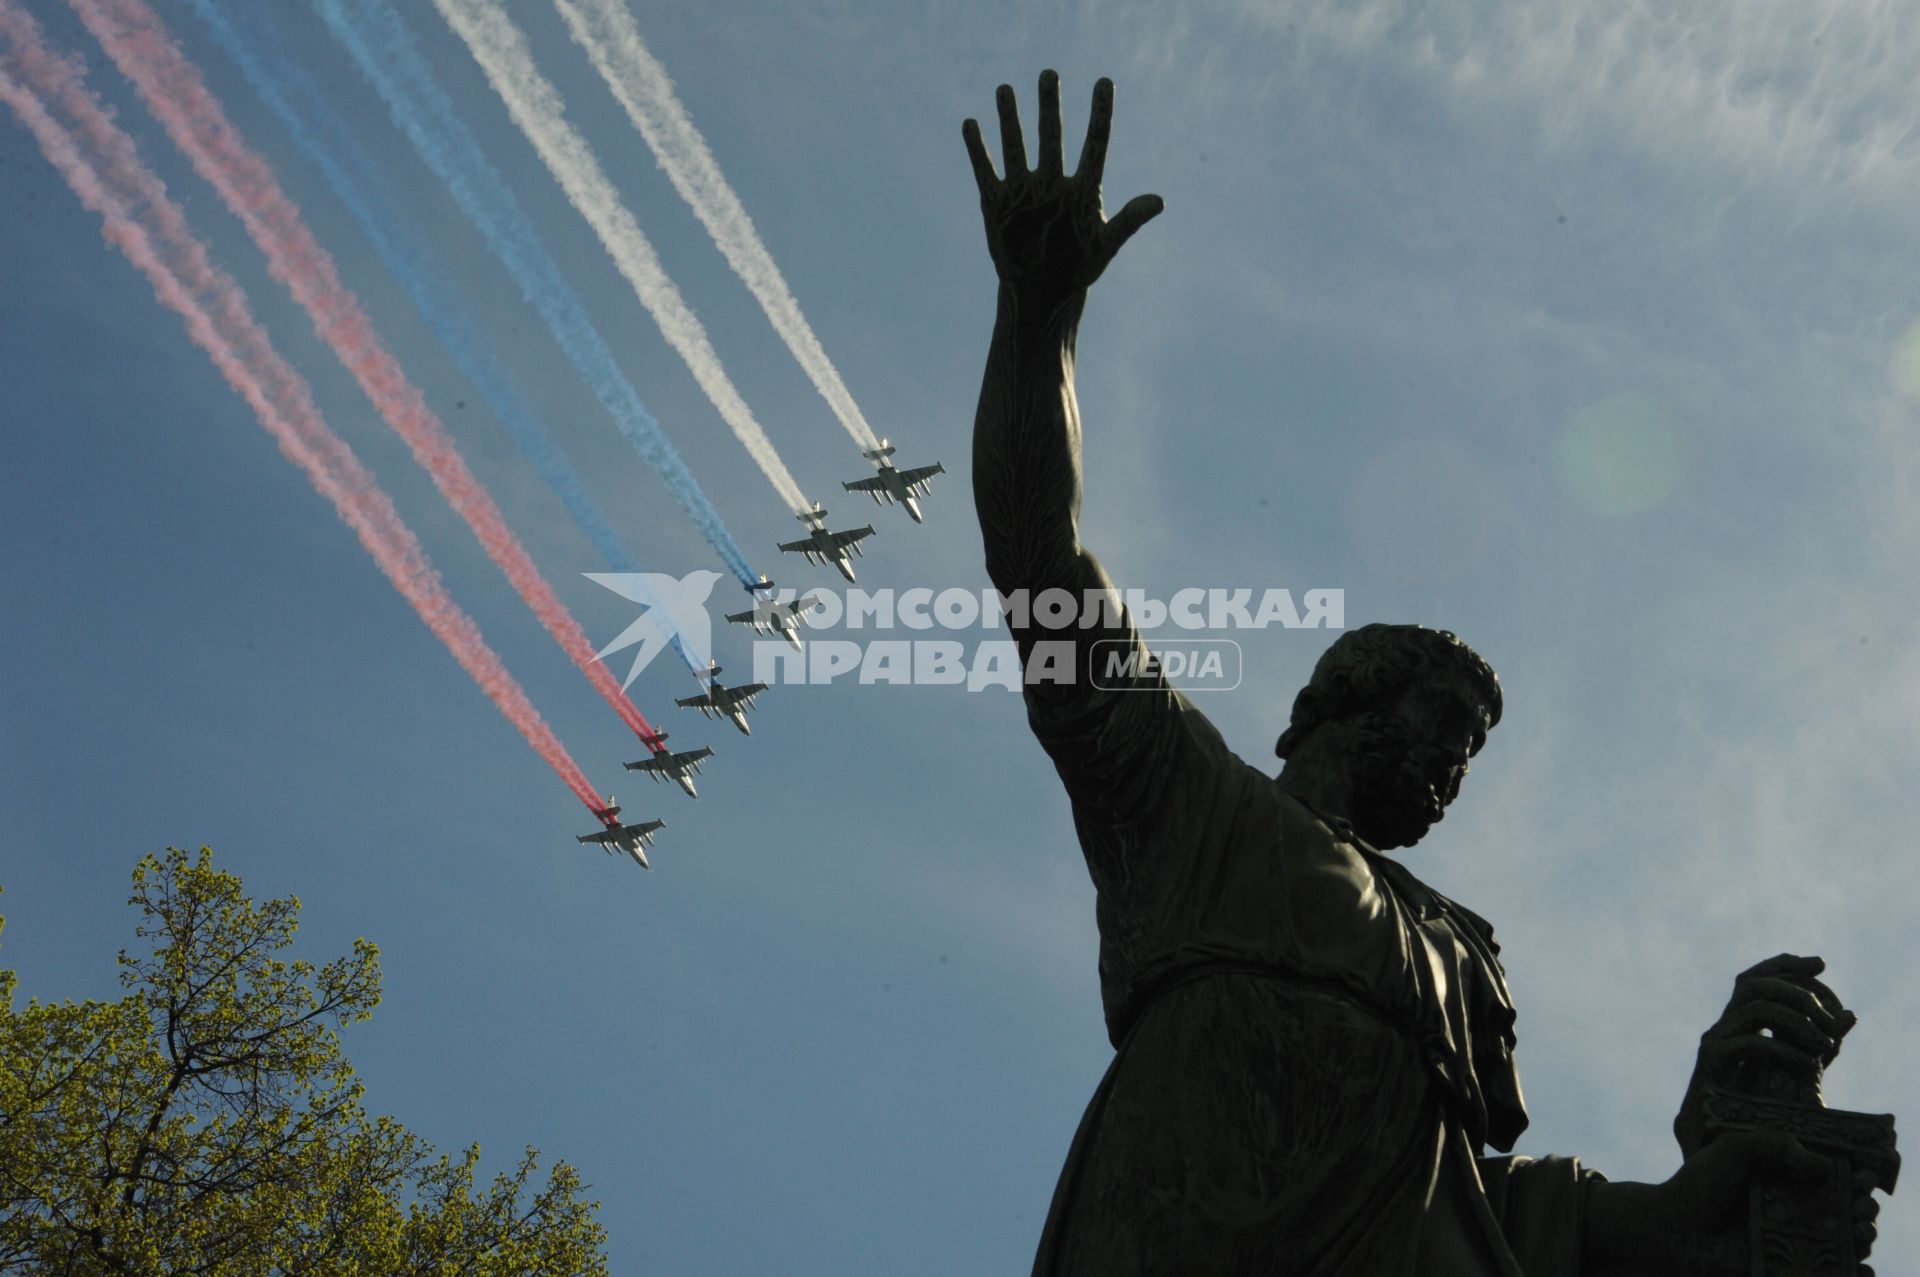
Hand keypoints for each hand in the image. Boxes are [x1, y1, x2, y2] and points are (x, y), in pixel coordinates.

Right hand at [962, 71, 1162, 297]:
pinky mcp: (997, 204)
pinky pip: (986, 171)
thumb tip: (1161, 201)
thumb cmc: (1080, 268)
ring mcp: (1024, 190)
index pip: (1095, 143)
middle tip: (1049, 74)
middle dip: (1049, 107)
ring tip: (1005, 89)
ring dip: (1010, 119)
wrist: (1043, 294)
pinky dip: (977, 149)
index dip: (1100, 114)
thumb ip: (1130, 220)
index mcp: (1084, 188)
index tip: (1104, 81)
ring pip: (1016, 146)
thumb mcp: (1106, 244)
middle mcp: (1054, 181)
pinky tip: (971, 124)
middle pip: (1051, 137)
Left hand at [1590, 1136, 1880, 1275]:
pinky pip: (1825, 1272)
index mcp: (1779, 1176)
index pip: (1827, 1174)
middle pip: (1841, 1207)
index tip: (1865, 1176)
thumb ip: (1775, 1144)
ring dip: (1861, 1236)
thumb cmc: (1695, 1187)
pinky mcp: (1783, 1267)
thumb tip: (1824, 1164)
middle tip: (1863, 1207)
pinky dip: (1850, 1272)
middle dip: (1862, 1207)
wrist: (1667, 1230)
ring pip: (1840, 1240)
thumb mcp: (1732, 1149)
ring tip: (1861, 1230)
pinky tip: (1861, 1269)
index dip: (1853, 1175)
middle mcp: (1788, 1207)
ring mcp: (1788, 1239)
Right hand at [1673, 954, 1855, 1160]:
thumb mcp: (1799, 1072)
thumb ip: (1820, 1045)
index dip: (1785, 964)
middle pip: (1754, 983)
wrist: (1717, 1152)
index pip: (1756, 977)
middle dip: (1797, 990)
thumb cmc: (1758, 1116)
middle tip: (1830, 1019)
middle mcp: (1722, 1026)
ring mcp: (1713, 1042)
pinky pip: (1749, 1043)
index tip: (1821, 964)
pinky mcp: (1710, 1066)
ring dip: (1795, 1018)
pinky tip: (1809, 1066)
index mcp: (1739, 1024)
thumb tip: (1851, 1017)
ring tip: (1823, 1043)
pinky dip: (1783, 1048)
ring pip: (1753, 1006)